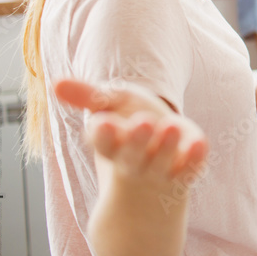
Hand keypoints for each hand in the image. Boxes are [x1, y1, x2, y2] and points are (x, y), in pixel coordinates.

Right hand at [53, 79, 207, 186]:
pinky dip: (195, 160)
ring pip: (162, 162)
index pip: (103, 143)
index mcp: (111, 146)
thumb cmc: (128, 125)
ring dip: (167, 147)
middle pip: (132, 156)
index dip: (103, 134)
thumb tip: (56, 83)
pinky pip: (190, 169)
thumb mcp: (109, 107)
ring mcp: (160, 170)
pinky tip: (201, 144)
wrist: (153, 168)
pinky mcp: (184, 172)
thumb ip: (87, 96)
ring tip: (173, 126)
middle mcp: (133, 161)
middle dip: (137, 140)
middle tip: (144, 122)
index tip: (102, 121)